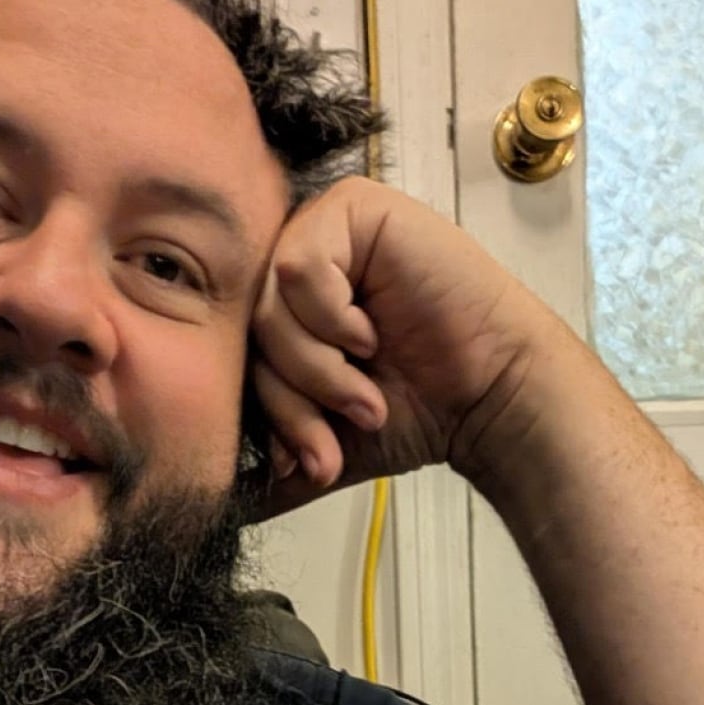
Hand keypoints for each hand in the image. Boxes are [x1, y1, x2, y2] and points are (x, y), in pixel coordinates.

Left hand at [250, 176, 552, 516]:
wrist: (490, 400)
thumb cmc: (418, 408)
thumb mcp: (327, 439)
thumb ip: (272, 452)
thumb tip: (213, 496)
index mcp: (283, 305)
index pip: (234, 356)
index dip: (271, 414)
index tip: (310, 461)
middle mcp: (297, 259)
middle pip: (246, 334)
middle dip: (292, 401)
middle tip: (340, 435)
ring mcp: (323, 229)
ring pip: (267, 307)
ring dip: (317, 368)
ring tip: (366, 392)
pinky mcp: (352, 208)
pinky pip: (297, 268)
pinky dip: (332, 319)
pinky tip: (372, 334)